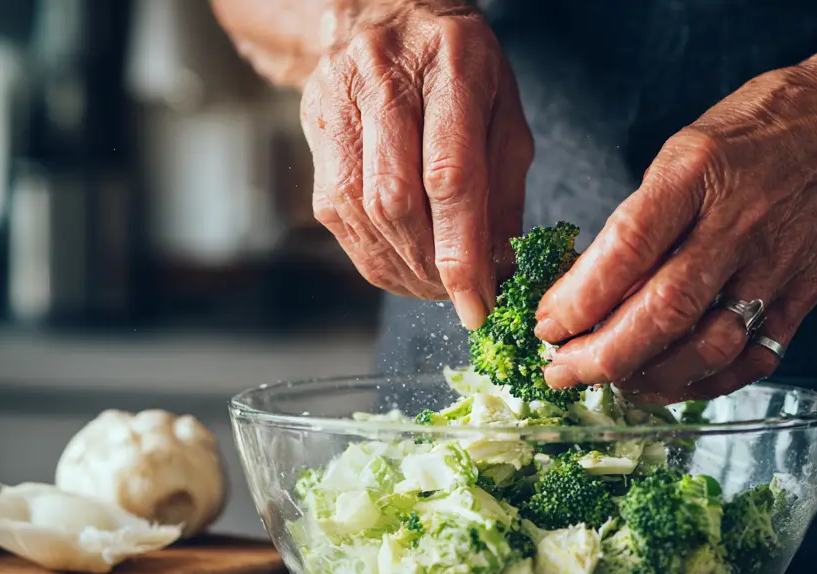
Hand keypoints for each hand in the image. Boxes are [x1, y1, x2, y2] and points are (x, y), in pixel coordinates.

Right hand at [298, 0, 531, 328]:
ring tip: (432, 286)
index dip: (461, 251)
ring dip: (398, 266)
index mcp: (449, 66)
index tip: (478, 302)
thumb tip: (498, 266)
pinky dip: (371, 253)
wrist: (386, 10)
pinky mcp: (312, 125)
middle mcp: (384, 78)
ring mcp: (338, 101)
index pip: (449, 177)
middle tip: (458, 297)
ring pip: (358, 211)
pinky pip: (335, 211)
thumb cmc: (459, 65)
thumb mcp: (504, 108)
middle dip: (429, 266)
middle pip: (395, 200)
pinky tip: (400, 265)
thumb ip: (504, 186)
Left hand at [533, 60, 816, 399]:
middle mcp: (738, 224)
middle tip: (560, 372)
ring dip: (650, 378)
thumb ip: (644, 214)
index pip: (627, 249)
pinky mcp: (805, 294)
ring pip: (707, 347)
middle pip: (664, 311)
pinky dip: (706, 383)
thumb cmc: (761, 127)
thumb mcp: (687, 146)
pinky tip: (672, 383)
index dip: (579, 299)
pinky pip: (753, 358)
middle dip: (602, 355)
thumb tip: (587, 285)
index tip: (547, 324)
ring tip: (612, 382)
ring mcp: (777, 264)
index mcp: (698, 174)